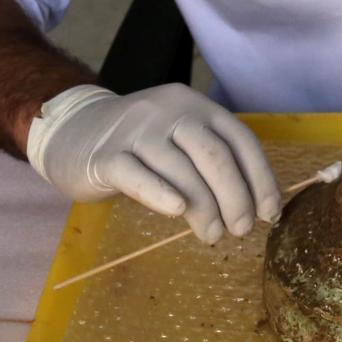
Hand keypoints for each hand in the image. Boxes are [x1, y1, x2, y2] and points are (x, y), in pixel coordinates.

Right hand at [24, 84, 282, 240]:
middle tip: (240, 230)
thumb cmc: (138, 145)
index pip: (239, 140)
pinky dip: (160, 193)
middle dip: (235, 196)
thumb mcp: (179, 141)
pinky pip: (137, 174)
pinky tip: (176, 211)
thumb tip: (253, 208)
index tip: (269, 213)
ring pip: (180, 169)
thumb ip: (210, 164)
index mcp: (196, 106)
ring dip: (203, 207)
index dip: (260, 178)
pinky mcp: (107, 154)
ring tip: (212, 235)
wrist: (72, 131)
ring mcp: (136, 130)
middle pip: (214, 154)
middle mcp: (170, 111)